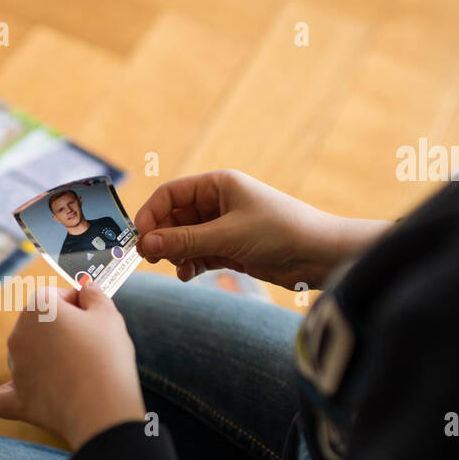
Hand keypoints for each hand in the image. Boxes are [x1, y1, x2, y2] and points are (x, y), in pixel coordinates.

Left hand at [0, 282, 145, 451]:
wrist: (102, 408)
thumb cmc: (106, 357)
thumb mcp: (109, 315)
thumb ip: (94, 295)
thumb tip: (86, 289)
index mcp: (38, 307)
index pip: (56, 296)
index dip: (78, 306)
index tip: (95, 319)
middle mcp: (18, 334)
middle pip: (38, 325)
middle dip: (60, 332)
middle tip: (90, 347)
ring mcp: (14, 368)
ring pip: (26, 356)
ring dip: (46, 359)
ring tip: (78, 373)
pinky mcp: (16, 400)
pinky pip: (5, 394)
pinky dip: (15, 392)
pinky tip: (31, 394)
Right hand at [134, 169, 391, 290]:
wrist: (319, 255)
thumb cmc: (281, 232)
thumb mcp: (227, 235)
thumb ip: (184, 240)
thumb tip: (146, 243)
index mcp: (218, 185)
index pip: (171, 194)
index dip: (152, 213)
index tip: (139, 236)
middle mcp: (219, 203)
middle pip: (174, 217)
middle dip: (161, 236)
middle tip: (151, 256)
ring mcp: (224, 226)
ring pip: (184, 238)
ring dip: (175, 252)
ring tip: (177, 265)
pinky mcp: (231, 248)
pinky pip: (198, 253)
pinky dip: (190, 263)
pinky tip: (189, 274)